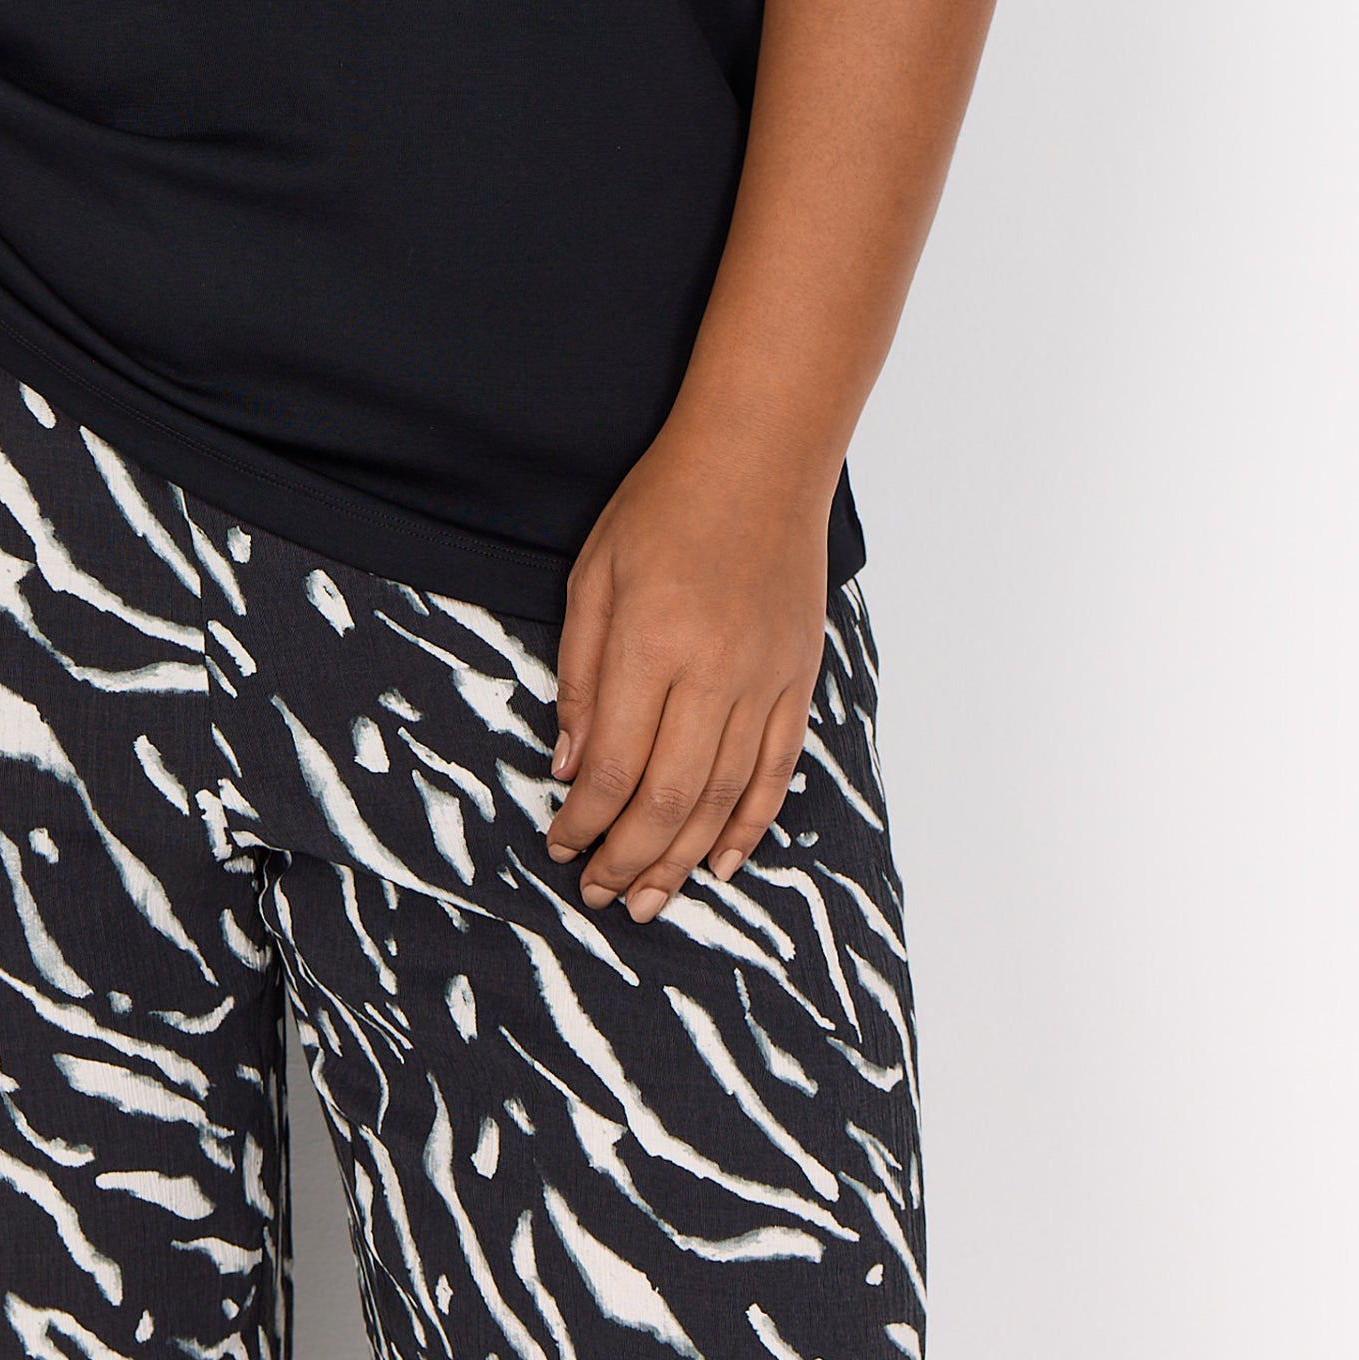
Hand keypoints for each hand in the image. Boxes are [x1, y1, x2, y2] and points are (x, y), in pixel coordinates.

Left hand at [547, 413, 830, 922]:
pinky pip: (775, 771)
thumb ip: (578, 674)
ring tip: (651, 899)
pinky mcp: (797, 680)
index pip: (614, 765)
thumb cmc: (662, 506)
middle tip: (600, 895)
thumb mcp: (593, 575)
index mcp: (650, 644)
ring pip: (723, 798)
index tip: (560, 845)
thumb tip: (570, 765)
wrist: (759, 461)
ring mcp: (765, 681)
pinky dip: (750, 824)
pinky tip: (722, 860)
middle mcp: (714, 673)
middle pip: (668, 798)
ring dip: (684, 859)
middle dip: (628, 858)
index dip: (585, 821)